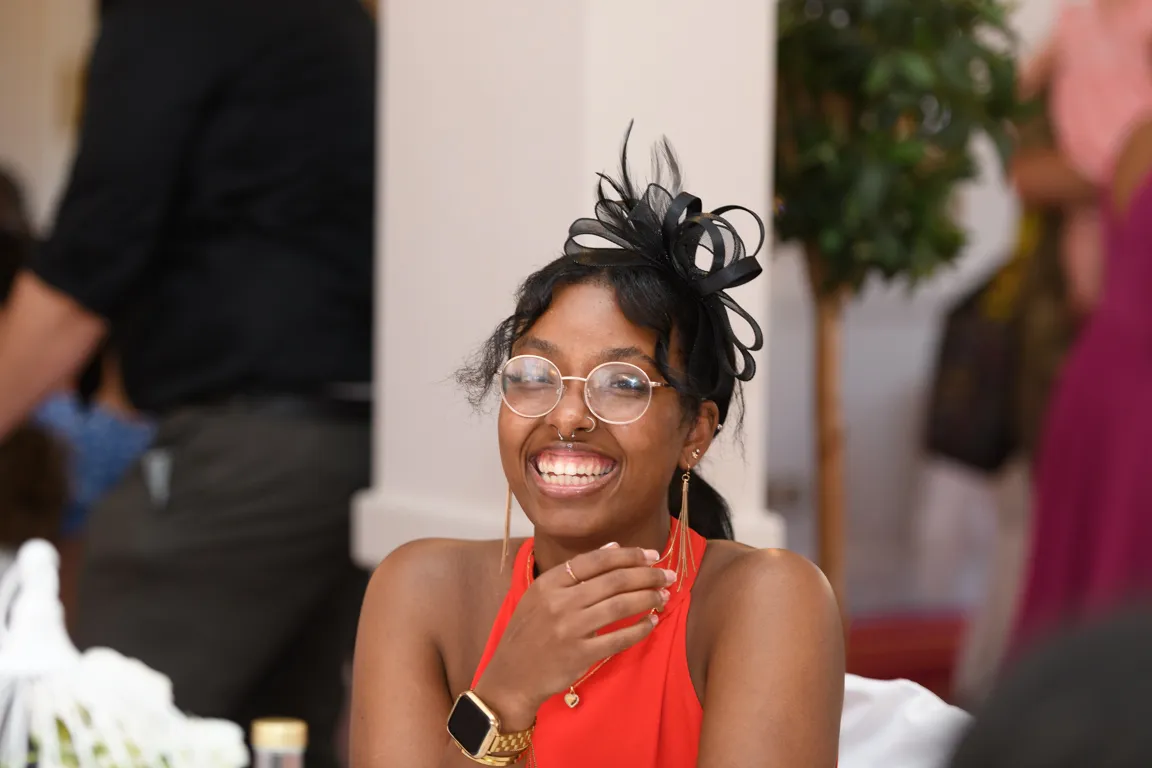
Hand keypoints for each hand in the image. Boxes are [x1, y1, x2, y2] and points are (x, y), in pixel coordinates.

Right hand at [474, 544, 674, 728]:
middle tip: (667, 574)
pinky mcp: (580, 654)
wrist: (511, 676)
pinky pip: (619, 638)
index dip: (628, 555)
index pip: (596, 560)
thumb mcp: (541, 595)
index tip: (652, 555)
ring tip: (663, 595)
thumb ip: (574, 572)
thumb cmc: (528, 632)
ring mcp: (570, 629)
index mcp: (549, 583)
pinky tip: (652, 622)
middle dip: (646, 575)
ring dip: (648, 598)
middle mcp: (560, 602)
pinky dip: (640, 628)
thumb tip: (612, 547)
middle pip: (613, 580)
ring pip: (620, 605)